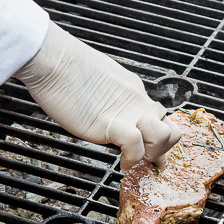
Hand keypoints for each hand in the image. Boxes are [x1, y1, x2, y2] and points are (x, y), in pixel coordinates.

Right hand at [14, 22, 181, 170]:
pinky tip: (122, 164)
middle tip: (143, 159)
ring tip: (133, 160)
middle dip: (161, 150)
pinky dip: (132, 160)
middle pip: (171, 130)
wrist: (52, 59)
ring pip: (163, 137)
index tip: (149, 153)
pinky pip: (135, 145)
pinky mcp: (112, 122)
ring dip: (151, 155)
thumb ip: (106, 97)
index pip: (160, 118)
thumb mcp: (95, 81)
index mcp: (133, 91)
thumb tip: (101, 107)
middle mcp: (136, 101)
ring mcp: (127, 112)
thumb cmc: (63, 68)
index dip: (159, 140)